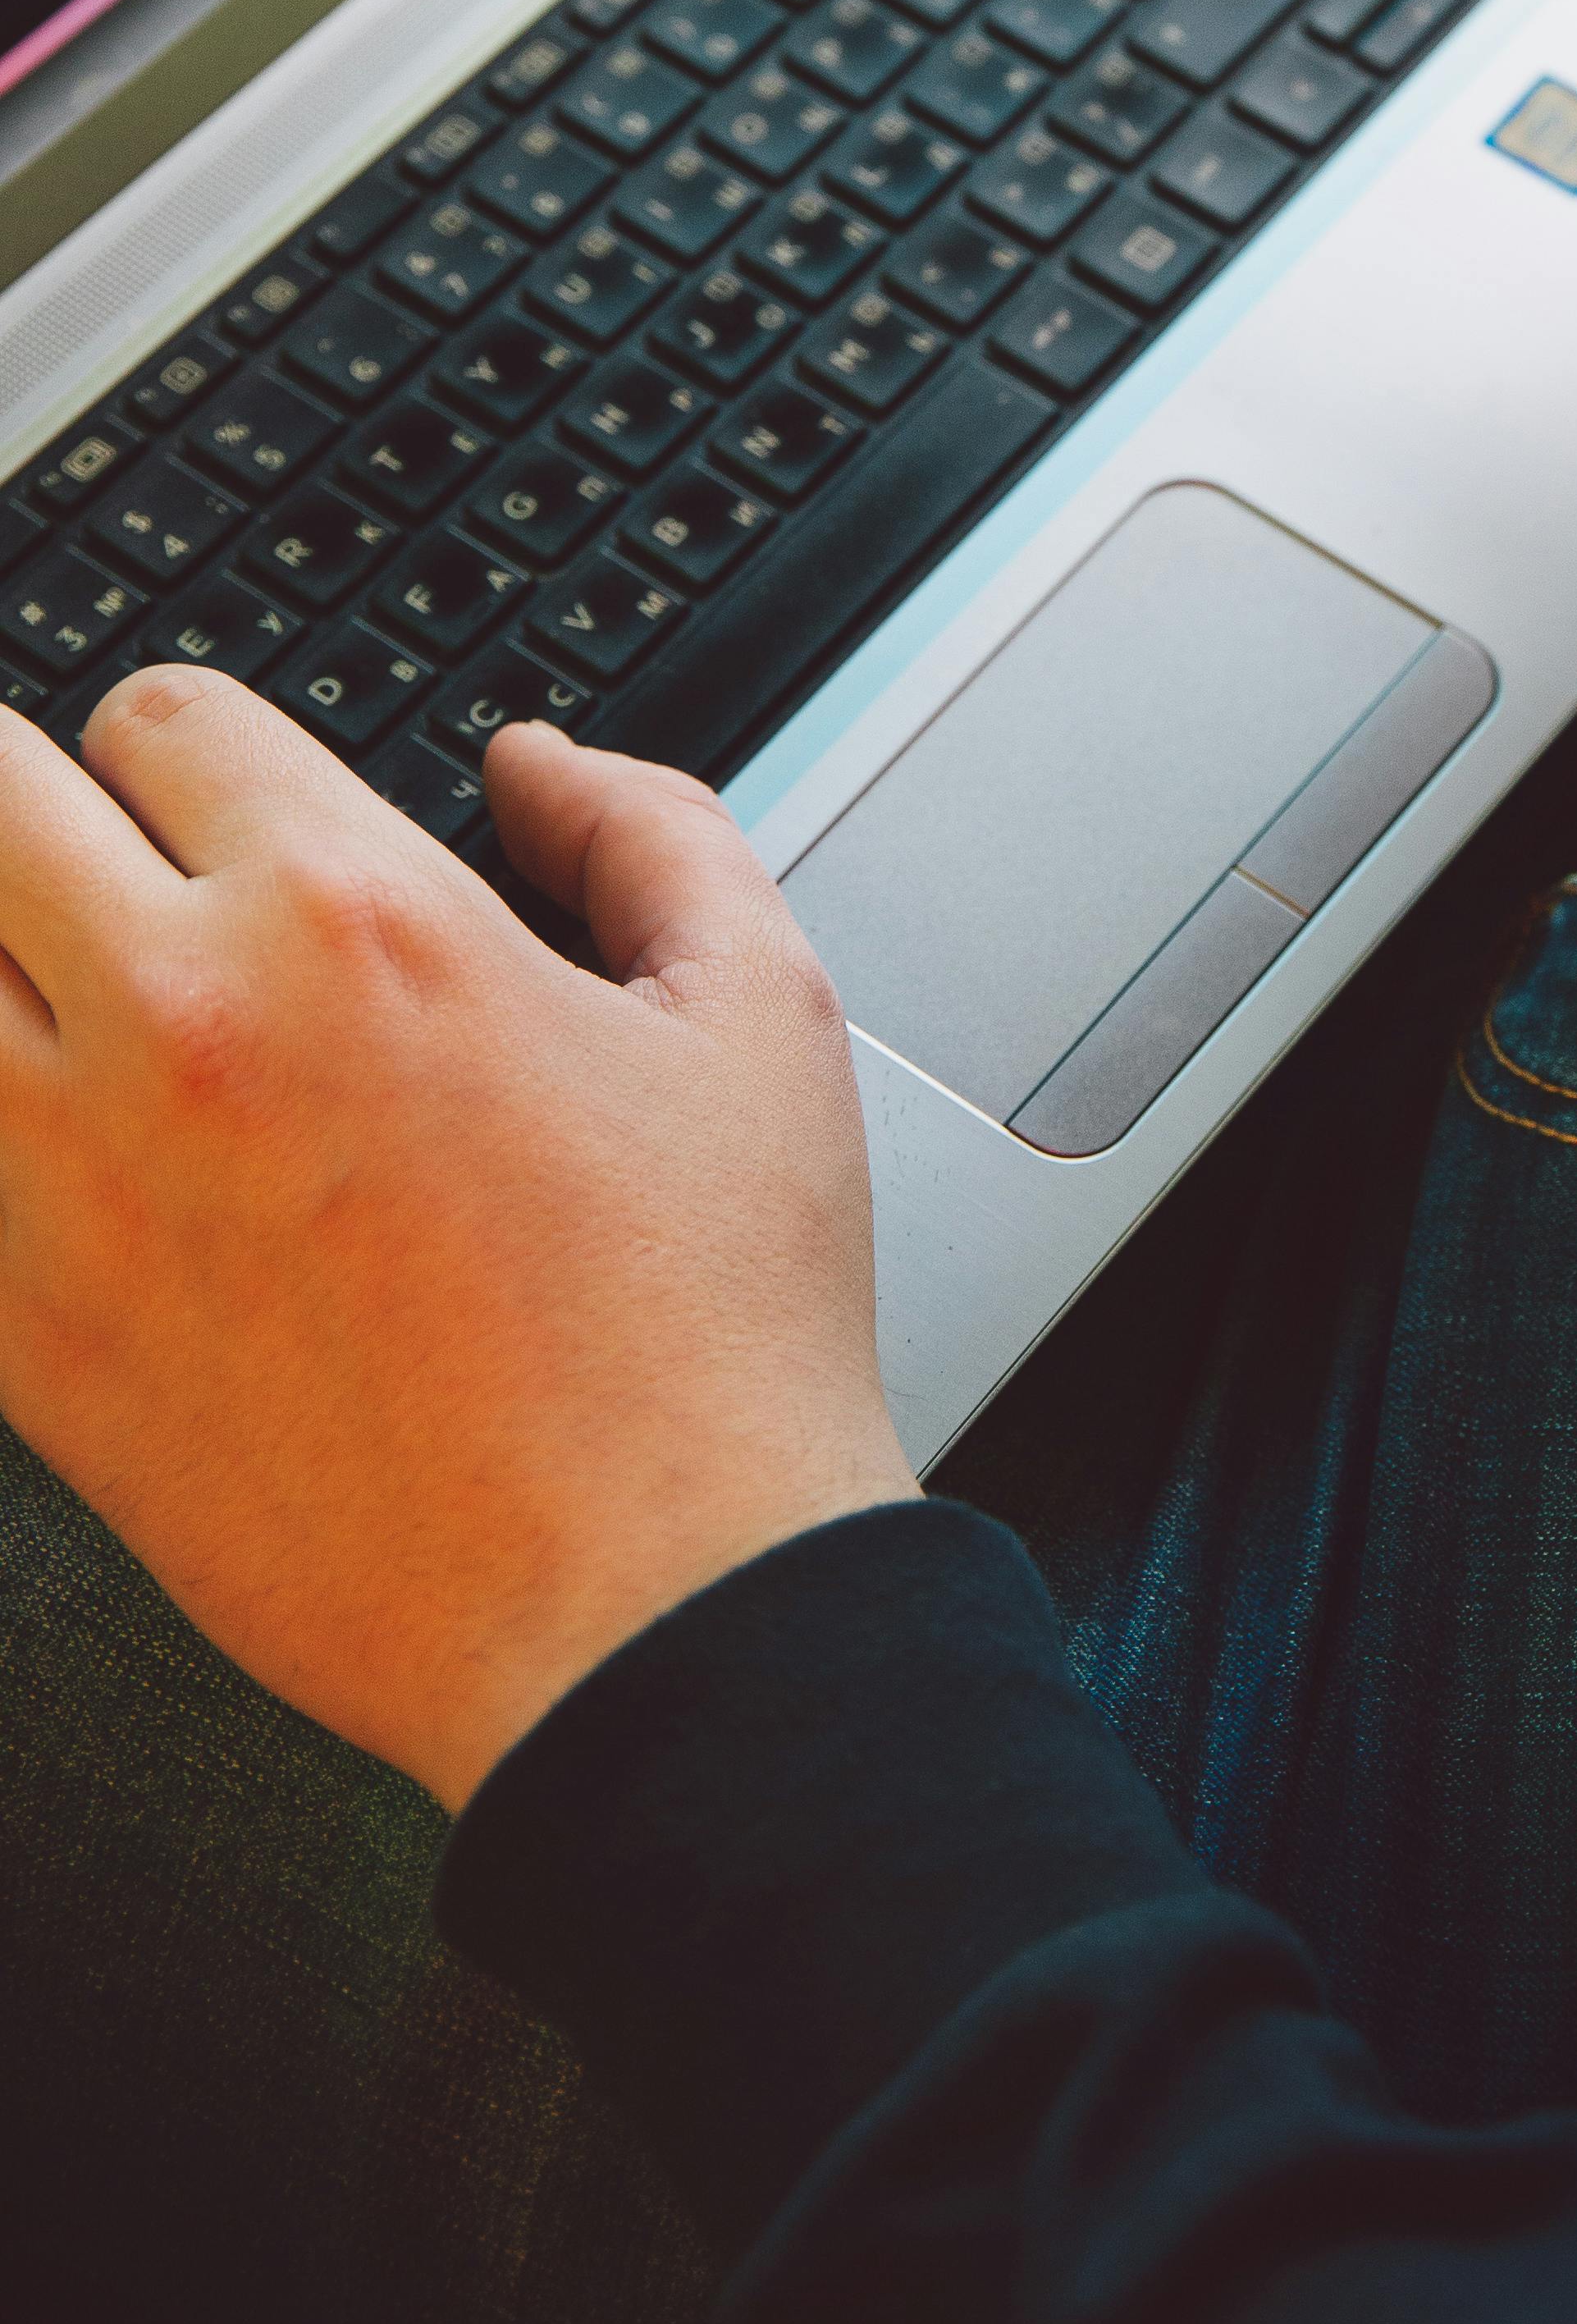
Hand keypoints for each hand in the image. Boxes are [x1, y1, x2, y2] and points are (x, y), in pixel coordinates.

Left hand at [0, 676, 918, 1812]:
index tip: (215, 797)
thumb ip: (646, 830)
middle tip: (94, 862)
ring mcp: (73, 1190)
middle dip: (41, 808)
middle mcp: (183, 1022)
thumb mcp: (757, 1012)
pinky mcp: (24, 1345)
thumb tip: (538, 764)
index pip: (159, 715)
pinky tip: (59, 1157)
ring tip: (62, 1002)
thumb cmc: (708, 1331)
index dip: (195, 744)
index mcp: (359, 916)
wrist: (645, 1607)